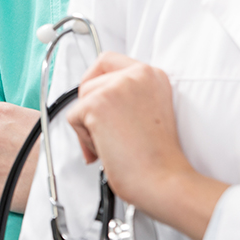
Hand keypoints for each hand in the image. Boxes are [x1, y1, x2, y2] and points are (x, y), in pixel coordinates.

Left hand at [65, 53, 189, 212]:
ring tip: (114, 144)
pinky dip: (84, 139)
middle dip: (89, 107)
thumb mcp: (150, 111)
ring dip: (88, 127)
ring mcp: (117, 86)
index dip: (95, 79)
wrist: (165, 179)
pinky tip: (108, 149)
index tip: (96, 99)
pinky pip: (73, 118)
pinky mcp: (98, 102)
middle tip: (103, 131)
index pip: (108, 60)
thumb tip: (94, 98)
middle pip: (89, 80)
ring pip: (80, 100)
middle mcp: (137, 74)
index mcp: (152, 75)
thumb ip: (127, 97)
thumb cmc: (157, 158)